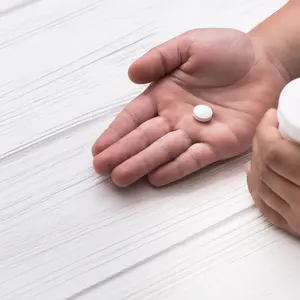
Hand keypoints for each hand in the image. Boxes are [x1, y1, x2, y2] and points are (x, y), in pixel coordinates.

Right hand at [92, 28, 285, 186]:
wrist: (263, 63)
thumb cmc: (226, 51)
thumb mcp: (188, 45)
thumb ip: (160, 58)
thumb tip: (132, 74)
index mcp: (164, 95)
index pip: (133, 118)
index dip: (115, 133)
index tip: (98, 149)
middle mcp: (175, 117)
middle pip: (144, 138)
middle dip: (122, 153)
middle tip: (102, 169)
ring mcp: (195, 133)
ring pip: (164, 151)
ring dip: (143, 164)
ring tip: (121, 178)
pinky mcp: (218, 144)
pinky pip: (193, 159)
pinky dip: (176, 168)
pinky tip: (156, 178)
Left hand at [247, 109, 299, 237]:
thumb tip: (293, 123)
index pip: (274, 152)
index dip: (266, 131)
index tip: (271, 116)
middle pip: (263, 166)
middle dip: (259, 142)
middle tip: (267, 128)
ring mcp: (299, 218)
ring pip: (261, 185)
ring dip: (256, 161)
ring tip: (258, 146)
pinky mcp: (297, 228)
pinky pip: (267, 207)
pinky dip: (257, 188)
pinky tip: (253, 174)